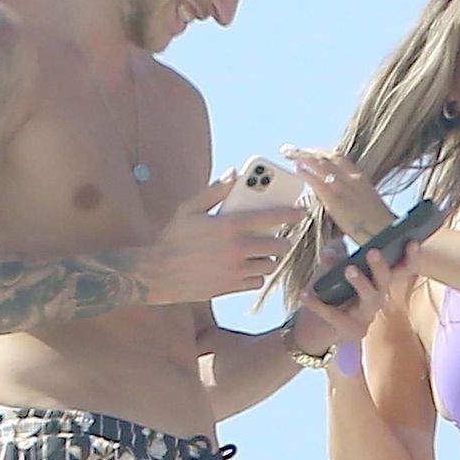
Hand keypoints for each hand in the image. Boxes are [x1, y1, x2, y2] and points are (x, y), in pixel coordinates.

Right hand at [138, 171, 304, 303]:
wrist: (158, 274)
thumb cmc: (173, 238)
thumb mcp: (189, 208)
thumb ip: (216, 190)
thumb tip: (235, 173)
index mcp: (229, 225)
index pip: (272, 216)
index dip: (291, 213)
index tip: (302, 211)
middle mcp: (237, 249)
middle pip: (278, 245)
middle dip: (282, 239)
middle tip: (277, 236)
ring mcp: (236, 270)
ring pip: (270, 265)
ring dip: (270, 258)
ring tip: (261, 252)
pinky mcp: (231, 287)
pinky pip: (257, 282)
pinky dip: (257, 275)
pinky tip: (248, 267)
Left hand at [283, 146, 394, 242]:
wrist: (384, 232)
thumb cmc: (377, 223)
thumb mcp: (367, 200)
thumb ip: (351, 193)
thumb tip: (336, 194)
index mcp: (360, 177)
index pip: (338, 156)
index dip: (321, 151)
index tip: (310, 150)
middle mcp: (351, 178)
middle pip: (325, 157)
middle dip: (307, 151)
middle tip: (291, 149)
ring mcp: (342, 188)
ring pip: (319, 165)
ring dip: (302, 156)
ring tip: (288, 154)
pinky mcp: (335, 201)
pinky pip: (317, 182)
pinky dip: (306, 173)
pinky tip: (296, 170)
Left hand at [291, 241, 420, 358]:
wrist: (312, 329)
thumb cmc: (328, 294)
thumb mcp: (329, 270)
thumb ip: (333, 256)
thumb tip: (333, 249)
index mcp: (378, 282)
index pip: (401, 269)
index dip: (411, 257)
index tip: (413, 241)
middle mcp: (377, 299)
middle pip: (386, 282)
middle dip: (381, 267)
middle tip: (373, 252)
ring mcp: (365, 317)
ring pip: (370, 299)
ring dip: (361, 283)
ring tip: (348, 268)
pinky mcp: (349, 330)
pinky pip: (334, 315)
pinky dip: (318, 303)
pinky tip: (305, 292)